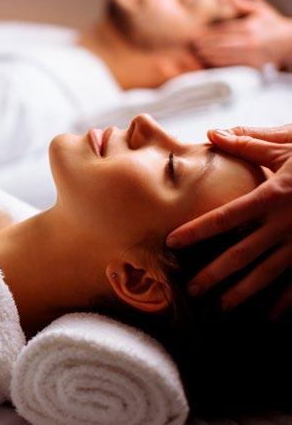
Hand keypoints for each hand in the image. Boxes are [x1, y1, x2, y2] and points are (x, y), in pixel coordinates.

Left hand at [167, 125, 291, 317]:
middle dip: (215, 273)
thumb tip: (212, 133)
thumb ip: (249, 144)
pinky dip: (285, 302)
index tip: (172, 242)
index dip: (197, 230)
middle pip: (242, 254)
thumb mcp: (288, 147)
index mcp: (273, 196)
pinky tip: (269, 316)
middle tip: (191, 289)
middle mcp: (286, 224)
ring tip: (220, 307)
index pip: (225, 217)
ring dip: (243, 292)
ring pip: (268, 273)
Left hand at [193, 0, 291, 68]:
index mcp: (250, 27)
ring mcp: (251, 55)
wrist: (288, 43)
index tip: (197, 33)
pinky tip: (209, 61)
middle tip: (193, 45)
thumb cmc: (272, 24)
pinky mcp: (252, 65)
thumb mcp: (260, 10)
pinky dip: (219, 63)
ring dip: (209, 55)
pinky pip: (231, 65)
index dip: (209, 33)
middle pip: (221, 44)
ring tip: (197, 53)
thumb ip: (242, 4)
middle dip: (205, 45)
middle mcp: (249, 42)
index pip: (224, 30)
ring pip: (224, 56)